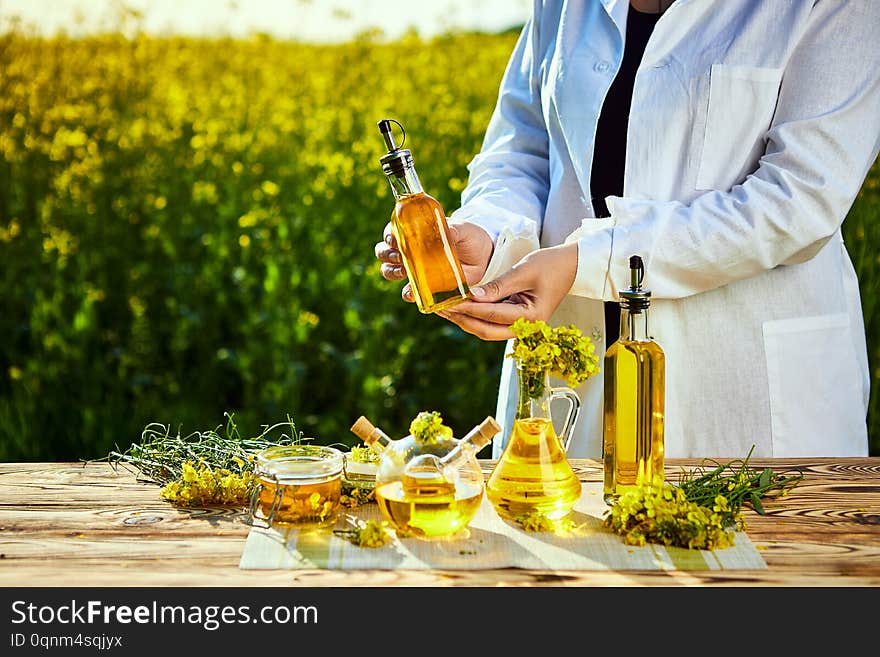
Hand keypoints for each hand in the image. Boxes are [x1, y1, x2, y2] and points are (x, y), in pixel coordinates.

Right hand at [374, 221, 494, 302]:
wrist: (484, 257)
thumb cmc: (469, 238)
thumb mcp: (463, 230)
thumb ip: (455, 229)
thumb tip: (447, 230)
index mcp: (414, 232)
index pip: (392, 232)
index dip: (388, 235)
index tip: (394, 239)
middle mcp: (410, 251)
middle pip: (384, 252)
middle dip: (387, 255)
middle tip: (400, 256)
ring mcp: (415, 269)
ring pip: (389, 271)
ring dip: (391, 272)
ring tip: (404, 272)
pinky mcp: (424, 286)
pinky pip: (409, 292)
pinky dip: (408, 293)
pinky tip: (413, 292)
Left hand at [438, 242, 578, 339]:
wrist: (572, 266)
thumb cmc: (551, 265)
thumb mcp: (523, 272)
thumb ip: (497, 286)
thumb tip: (472, 296)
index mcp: (531, 317)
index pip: (491, 314)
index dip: (468, 308)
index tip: (448, 301)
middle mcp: (526, 327)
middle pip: (486, 331)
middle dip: (462, 320)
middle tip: (441, 309)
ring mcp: (522, 326)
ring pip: (487, 330)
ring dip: (466, 320)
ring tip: (445, 309)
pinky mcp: (517, 319)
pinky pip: (492, 323)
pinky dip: (476, 317)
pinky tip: (460, 308)